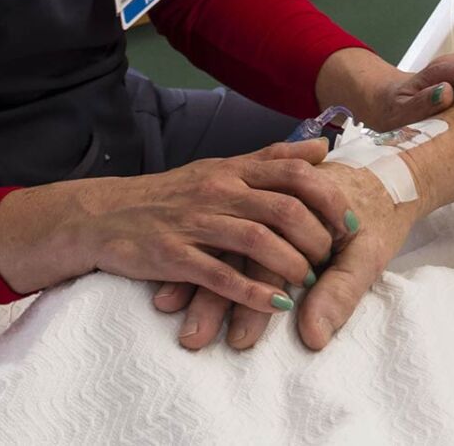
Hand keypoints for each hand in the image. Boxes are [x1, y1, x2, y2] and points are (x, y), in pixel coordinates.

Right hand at [158, 158, 420, 350]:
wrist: (103, 215)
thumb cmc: (171, 195)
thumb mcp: (221, 169)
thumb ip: (271, 160)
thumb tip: (322, 147)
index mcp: (233, 170)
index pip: (295, 173)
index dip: (330, 199)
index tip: (350, 223)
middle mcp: (218, 192)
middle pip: (284, 208)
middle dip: (317, 237)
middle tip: (331, 258)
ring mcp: (195, 224)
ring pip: (257, 241)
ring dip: (291, 265)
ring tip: (308, 282)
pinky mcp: (173, 256)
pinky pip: (220, 276)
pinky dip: (253, 292)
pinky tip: (275, 304)